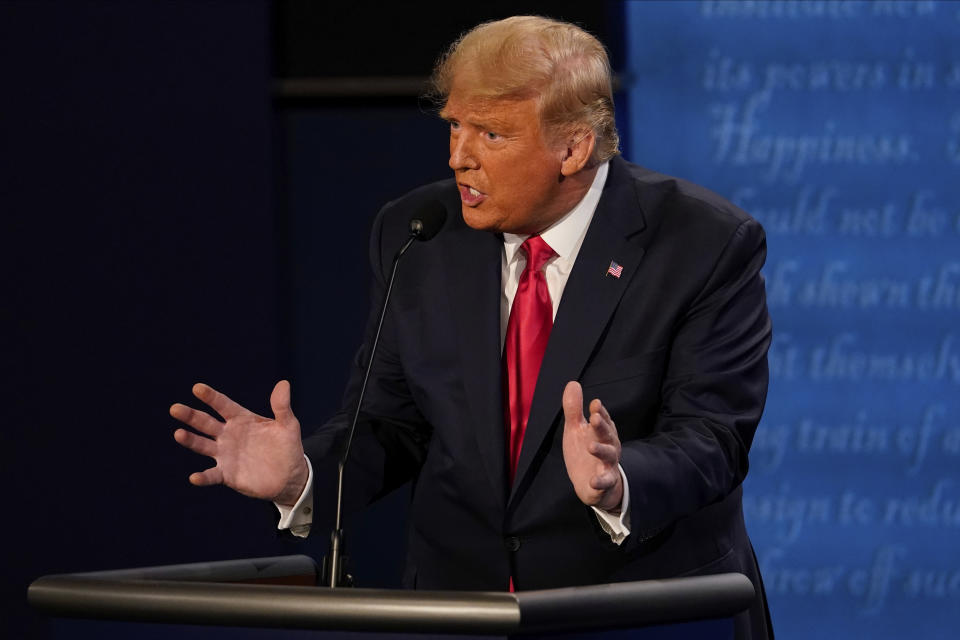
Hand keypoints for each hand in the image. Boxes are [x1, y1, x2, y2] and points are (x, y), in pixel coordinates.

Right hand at [171, 380, 308, 505]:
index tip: (197, 388)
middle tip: (175, 408)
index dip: (211, 397)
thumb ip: (282, 407)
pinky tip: (195, 477)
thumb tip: (284, 383)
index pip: (223, 405)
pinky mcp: (227, 474)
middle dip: (190, 416)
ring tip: (178, 434)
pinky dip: (203, 477)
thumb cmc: (288, 447)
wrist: (290, 476)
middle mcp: (228, 434)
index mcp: (241, 419)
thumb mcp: (288, 425)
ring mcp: (225, 454)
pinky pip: (212, 475)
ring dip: (190, 440)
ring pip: (202, 445)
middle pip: (206, 423)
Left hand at [561, 381, 622, 511]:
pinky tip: (593, 481)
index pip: (603, 419)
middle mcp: (608, 446)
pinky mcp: (604, 482)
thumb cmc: (584, 452)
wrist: (591, 484)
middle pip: (608, 435)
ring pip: (609, 456)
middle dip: (602, 426)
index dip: (600, 412)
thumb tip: (573, 383)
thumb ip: (574, 409)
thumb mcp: (576, 429)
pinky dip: (600, 481)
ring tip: (591, 446)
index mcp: (601, 432)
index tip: (594, 403)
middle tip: (594, 418)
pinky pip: (605, 482)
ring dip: (601, 450)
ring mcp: (608, 464)